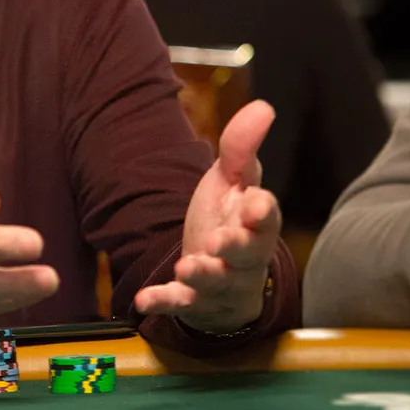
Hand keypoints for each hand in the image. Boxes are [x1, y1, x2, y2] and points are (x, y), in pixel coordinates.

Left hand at [133, 101, 282, 333]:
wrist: (218, 267)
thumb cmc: (230, 219)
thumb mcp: (234, 181)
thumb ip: (242, 148)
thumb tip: (263, 106)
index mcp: (256, 223)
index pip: (266, 216)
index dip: (261, 211)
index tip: (253, 203)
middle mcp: (245, 257)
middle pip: (247, 255)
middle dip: (235, 248)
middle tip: (220, 240)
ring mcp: (220, 282)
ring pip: (217, 283)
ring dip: (203, 276)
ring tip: (186, 266)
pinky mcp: (194, 300)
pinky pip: (181, 303)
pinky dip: (164, 302)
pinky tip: (144, 300)